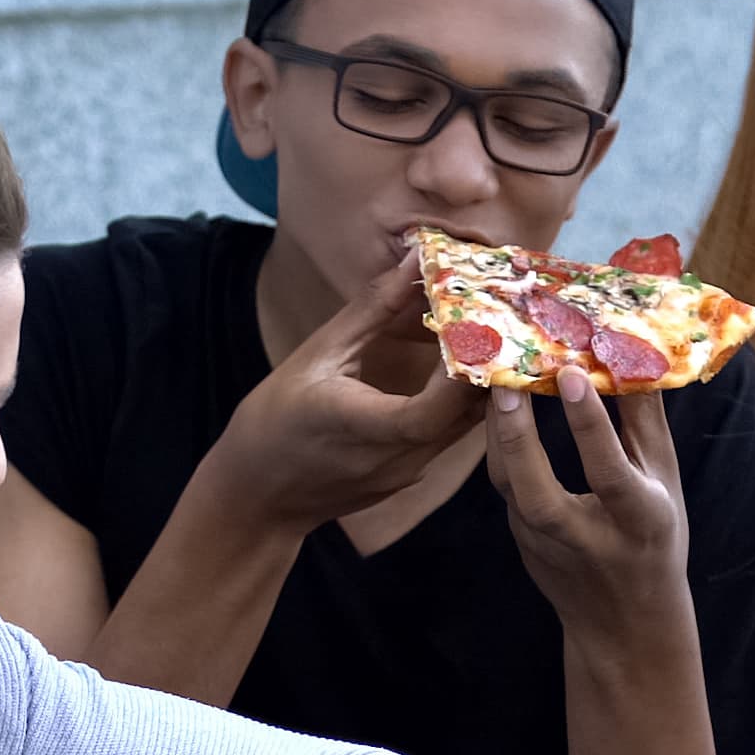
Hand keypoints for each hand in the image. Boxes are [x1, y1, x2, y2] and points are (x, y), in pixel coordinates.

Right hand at [205, 247, 481, 534]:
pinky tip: (457, 368)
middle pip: (463, 416)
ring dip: (476, 381)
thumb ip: (373, 309)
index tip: (477, 323)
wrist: (258, 493)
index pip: (431, 410)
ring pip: (465, 426)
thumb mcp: (318, 354)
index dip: (461, 372)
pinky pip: (448, 435)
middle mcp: (394, 459)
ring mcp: (406, 474)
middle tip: (496, 315)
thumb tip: (414, 260)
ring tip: (485, 333)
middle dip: (484, 365)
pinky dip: (458, 401)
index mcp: (362, 427)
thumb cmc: (275, 418)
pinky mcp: (409, 477)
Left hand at [481, 367, 693, 647]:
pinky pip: (505, 487)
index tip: (571, 374)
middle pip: (538, 491)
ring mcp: (545, 546)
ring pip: (510, 489)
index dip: (589, 425)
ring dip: (498, 435)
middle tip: (505, 382)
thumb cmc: (654, 541)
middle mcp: (587, 538)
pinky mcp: (521, 543)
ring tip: (495, 380)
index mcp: (638, 521)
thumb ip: (644, 425)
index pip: (609, 472)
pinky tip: (498, 407)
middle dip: (518, 437)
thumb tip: (632, 354)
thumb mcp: (665, 484)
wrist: (623, 627)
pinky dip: (499, 446)